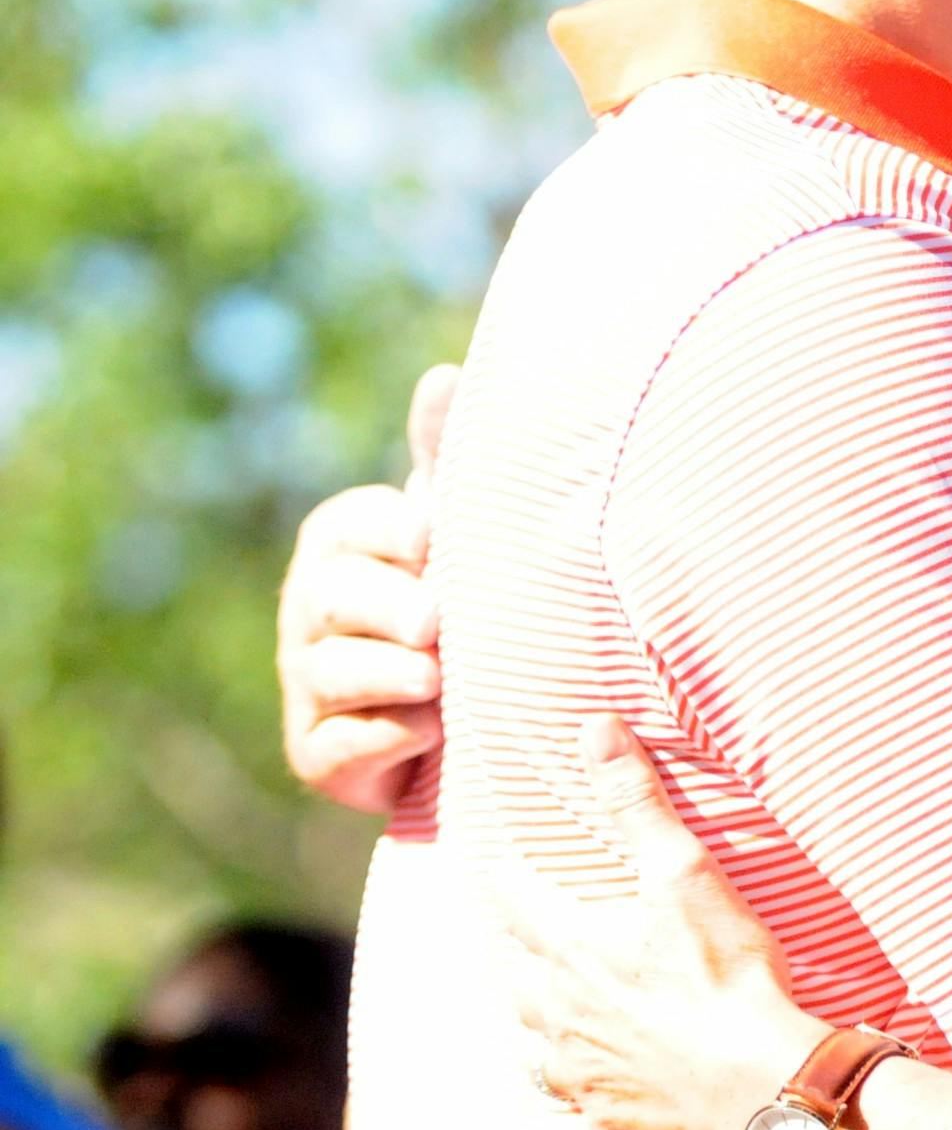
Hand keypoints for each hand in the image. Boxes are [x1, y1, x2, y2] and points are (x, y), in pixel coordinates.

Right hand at [277, 362, 454, 811]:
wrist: (467, 712)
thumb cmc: (460, 596)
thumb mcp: (455, 530)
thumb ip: (444, 458)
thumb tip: (444, 374)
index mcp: (339, 543)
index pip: (349, 525)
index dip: (389, 533)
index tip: (428, 537)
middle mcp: (309, 610)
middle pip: (334, 597)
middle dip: (387, 607)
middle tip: (433, 621)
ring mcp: (306, 684)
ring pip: (335, 671)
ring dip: (392, 675)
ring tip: (438, 678)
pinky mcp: (317, 754)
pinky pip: (342, 744)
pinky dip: (389, 737)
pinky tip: (431, 729)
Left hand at [504, 717, 825, 1129]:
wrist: (762, 1080)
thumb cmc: (728, 976)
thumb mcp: (686, 872)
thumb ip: (636, 802)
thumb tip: (594, 729)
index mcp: (575, 949)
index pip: (517, 900)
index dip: (509, 875)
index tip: (503, 858)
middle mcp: (563, 1012)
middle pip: (517, 975)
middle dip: (518, 948)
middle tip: (523, 929)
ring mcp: (581, 1071)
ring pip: (532, 1043)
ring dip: (532, 1019)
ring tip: (541, 1004)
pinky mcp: (607, 1116)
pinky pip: (564, 1116)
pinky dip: (557, 1106)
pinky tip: (559, 1108)